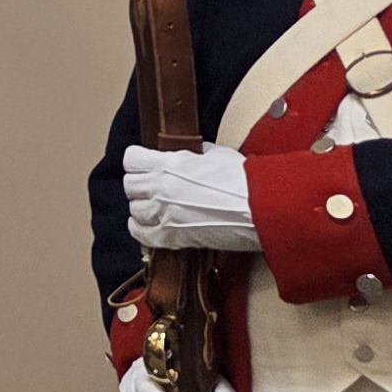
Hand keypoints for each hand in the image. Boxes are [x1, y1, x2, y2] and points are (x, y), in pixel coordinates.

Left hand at [122, 144, 258, 253]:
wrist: (261, 209)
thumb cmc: (245, 181)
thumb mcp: (215, 154)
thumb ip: (193, 155)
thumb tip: (188, 156)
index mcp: (168, 164)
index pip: (131, 159)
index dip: (138, 162)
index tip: (144, 165)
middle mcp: (160, 188)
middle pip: (129, 185)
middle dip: (140, 185)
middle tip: (153, 187)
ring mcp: (164, 214)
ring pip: (134, 210)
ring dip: (143, 208)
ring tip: (157, 208)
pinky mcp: (172, 237)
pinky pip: (141, 235)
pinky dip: (142, 231)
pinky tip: (150, 226)